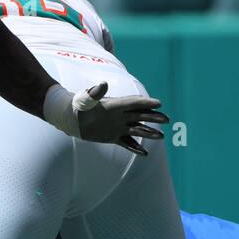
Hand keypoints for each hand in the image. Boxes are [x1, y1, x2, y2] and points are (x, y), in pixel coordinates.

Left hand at [44, 83, 168, 154]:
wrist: (72, 118)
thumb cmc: (79, 105)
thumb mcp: (86, 99)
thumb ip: (95, 92)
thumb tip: (103, 84)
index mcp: (116, 105)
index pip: (134, 103)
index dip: (146, 103)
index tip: (159, 104)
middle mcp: (120, 115)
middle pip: (140, 116)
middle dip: (153, 117)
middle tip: (167, 119)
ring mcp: (118, 126)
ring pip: (137, 130)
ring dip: (148, 133)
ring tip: (162, 136)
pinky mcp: (113, 136)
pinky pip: (126, 143)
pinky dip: (135, 148)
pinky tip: (145, 153)